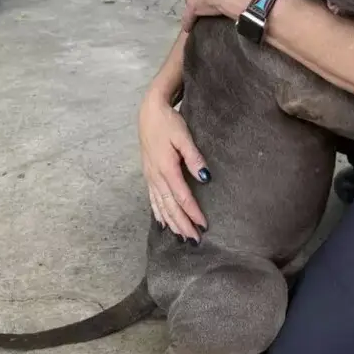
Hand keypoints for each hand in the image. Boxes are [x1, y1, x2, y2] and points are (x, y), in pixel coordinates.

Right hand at [138, 87, 209, 243]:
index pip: (182, 197)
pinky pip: (152, 199)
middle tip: (195, 240)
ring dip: (172, 223)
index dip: (193, 213)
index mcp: (166, 168)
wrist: (149, 112)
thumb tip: (206, 177)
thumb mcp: (183, 136)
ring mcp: (150, 177)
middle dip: (183, 224)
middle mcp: (156, 176)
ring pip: (161, 206)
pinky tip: (163, 223)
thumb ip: (194, 157)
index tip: (204, 225)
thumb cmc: (168, 122)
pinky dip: (158, 213)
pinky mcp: (148, 174)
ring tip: (182, 237)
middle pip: (170, 206)